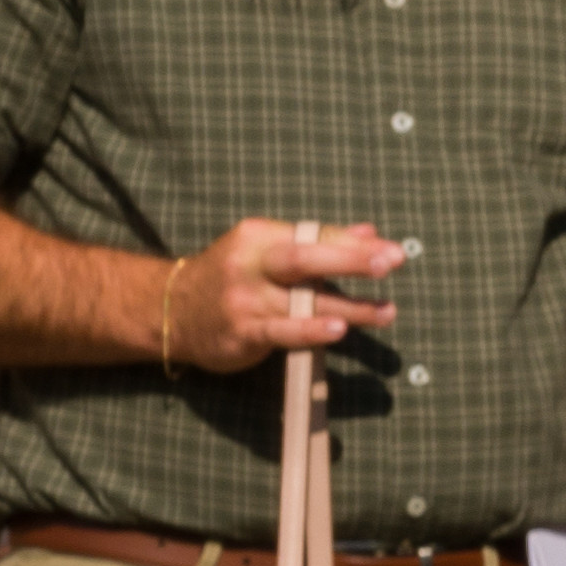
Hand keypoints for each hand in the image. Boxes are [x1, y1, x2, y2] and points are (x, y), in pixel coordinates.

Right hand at [167, 219, 408, 366]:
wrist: (169, 310)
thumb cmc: (233, 276)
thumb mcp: (267, 250)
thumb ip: (320, 242)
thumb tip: (371, 233)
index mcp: (260, 236)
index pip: (315, 235)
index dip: (357, 245)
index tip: (396, 252)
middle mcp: (251, 264)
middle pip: (304, 257)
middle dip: (352, 260)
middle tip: (392, 263)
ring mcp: (244, 300)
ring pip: (302, 302)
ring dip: (349, 308)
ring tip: (386, 311)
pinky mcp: (241, 332)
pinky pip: (281, 332)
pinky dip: (310, 331)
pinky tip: (338, 332)